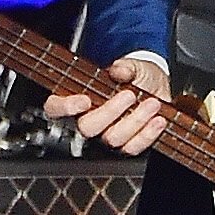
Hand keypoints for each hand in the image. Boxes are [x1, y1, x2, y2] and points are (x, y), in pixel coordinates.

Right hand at [42, 56, 172, 155]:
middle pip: (87, 127)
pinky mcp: (127, 145)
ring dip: (135, 120)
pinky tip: (158, 120)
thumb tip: (119, 70)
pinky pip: (132, 148)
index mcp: (79, 98)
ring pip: (113, 139)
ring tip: (152, 103)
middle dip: (110, 112)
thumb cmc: (137, 77)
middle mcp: (90, 120)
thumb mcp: (132, 65)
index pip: (55, 108)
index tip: (84, 100)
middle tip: (129, 95)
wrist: (158, 88)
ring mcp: (108, 134)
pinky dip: (147, 134)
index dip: (65, 107)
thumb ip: (125, 67)